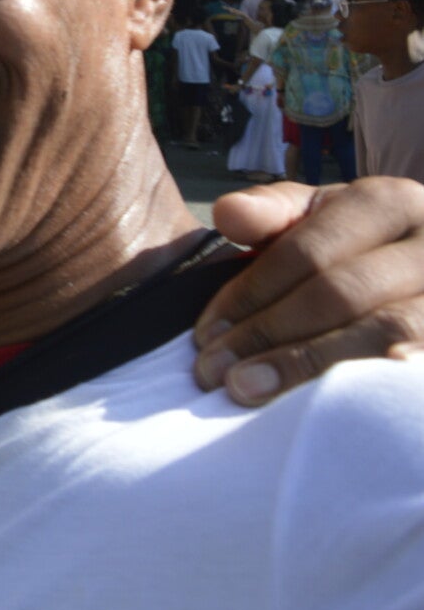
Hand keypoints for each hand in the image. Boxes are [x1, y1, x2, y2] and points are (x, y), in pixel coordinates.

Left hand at [195, 177, 423, 403]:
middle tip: (214, 371)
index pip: (305, 252)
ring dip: (307, 363)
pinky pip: (412, 372)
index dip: (249, 294)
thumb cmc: (364, 248)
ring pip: (384, 332)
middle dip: (267, 333)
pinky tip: (326, 406)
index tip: (206, 334)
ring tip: (248, 390)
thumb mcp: (323, 216)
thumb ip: (273, 211)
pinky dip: (368, 386)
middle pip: (339, 293)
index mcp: (388, 203)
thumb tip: (228, 213)